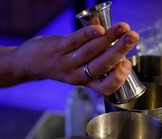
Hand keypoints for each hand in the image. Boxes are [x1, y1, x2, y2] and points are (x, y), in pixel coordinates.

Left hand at [13, 22, 138, 95]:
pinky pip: (75, 41)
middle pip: (102, 65)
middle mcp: (77, 74)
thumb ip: (97, 55)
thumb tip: (117, 36)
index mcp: (86, 82)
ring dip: (110, 38)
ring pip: (92, 51)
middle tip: (133, 37)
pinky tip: (100, 28)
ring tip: (124, 28)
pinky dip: (89, 34)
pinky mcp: (58, 47)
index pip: (105, 87)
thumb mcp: (79, 68)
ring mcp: (67, 61)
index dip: (118, 78)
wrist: (28, 63)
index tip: (127, 65)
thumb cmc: (59, 64)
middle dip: (120, 51)